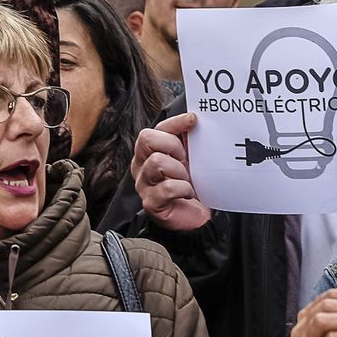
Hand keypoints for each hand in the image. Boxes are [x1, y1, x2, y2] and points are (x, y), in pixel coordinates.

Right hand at [132, 113, 210, 231]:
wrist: (194, 217)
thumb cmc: (189, 184)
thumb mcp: (189, 157)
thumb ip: (187, 139)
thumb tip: (194, 119)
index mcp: (149, 152)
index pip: (155, 129)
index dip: (174, 123)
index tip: (194, 120)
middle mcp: (141, 165)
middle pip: (146, 139)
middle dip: (172, 145)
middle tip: (185, 158)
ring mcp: (143, 184)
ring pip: (157, 162)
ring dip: (179, 170)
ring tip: (187, 180)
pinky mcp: (150, 202)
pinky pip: (166, 188)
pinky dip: (183, 189)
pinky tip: (188, 193)